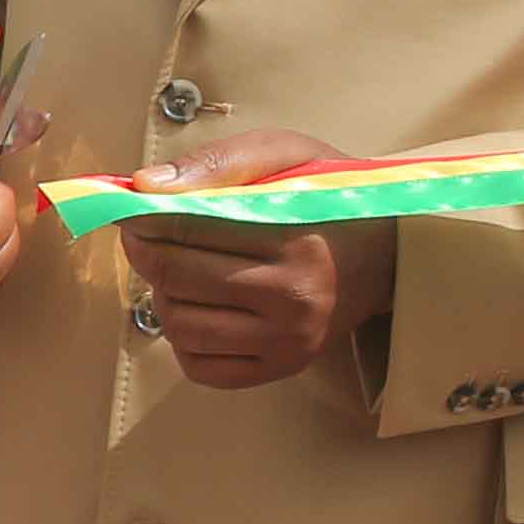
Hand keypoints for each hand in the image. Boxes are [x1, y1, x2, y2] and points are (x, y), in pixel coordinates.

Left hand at [120, 127, 393, 390]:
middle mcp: (293, 301)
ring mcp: (288, 343)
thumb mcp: (283, 154)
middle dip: (144, 253)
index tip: (134, 208)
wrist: (388, 252)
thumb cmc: (329, 194)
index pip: (186, 229)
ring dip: (162, 296)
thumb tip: (147, 187)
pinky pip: (199, 367)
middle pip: (174, 280)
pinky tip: (201, 307)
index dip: (144, 217)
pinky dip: (184, 338)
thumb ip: (217, 163)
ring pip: (179, 326)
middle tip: (144, 235)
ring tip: (180, 271)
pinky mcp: (281, 369)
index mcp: (294, 240)